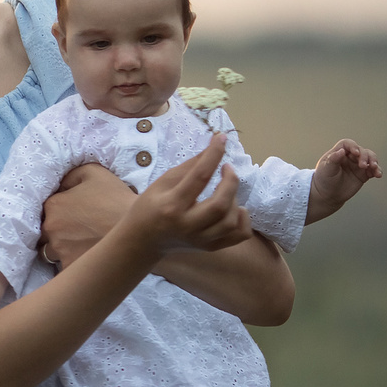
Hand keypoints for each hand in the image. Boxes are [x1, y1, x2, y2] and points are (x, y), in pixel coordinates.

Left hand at [39, 162, 131, 270]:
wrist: (139, 229)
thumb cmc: (117, 199)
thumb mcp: (93, 173)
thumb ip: (70, 176)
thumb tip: (60, 185)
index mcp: (53, 206)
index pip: (47, 209)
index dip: (61, 211)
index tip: (75, 215)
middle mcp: (51, 229)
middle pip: (45, 232)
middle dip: (58, 232)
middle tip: (79, 231)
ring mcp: (59, 251)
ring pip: (51, 252)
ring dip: (62, 249)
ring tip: (82, 246)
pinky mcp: (71, 268)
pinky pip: (64, 268)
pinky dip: (73, 264)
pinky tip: (87, 258)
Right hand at [126, 133, 253, 254]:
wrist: (143, 240)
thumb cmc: (150, 207)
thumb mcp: (162, 182)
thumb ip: (188, 167)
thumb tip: (212, 147)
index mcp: (171, 206)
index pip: (199, 177)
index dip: (213, 155)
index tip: (221, 139)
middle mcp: (187, 226)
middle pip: (220, 204)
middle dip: (230, 181)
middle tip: (227, 168)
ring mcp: (200, 240)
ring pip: (231, 221)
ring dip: (234, 199)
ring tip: (225, 190)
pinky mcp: (210, 247)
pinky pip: (239, 236)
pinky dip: (243, 220)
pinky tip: (235, 209)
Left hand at [306, 138, 381, 224]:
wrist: (328, 195)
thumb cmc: (324, 180)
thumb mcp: (326, 169)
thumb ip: (333, 160)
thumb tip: (342, 151)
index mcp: (338, 153)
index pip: (348, 144)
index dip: (353, 146)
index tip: (356, 153)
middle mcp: (349, 157)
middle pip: (361, 150)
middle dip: (364, 156)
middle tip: (362, 166)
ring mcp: (357, 165)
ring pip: (370, 158)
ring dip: (374, 161)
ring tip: (374, 168)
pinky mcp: (364, 174)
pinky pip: (373, 170)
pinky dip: (377, 171)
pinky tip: (378, 175)